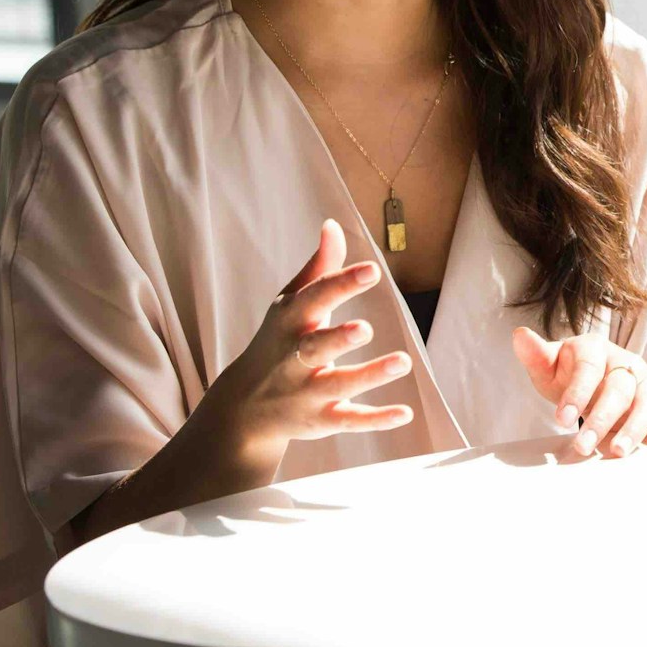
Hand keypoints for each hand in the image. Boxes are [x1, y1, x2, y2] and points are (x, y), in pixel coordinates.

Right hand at [193, 219, 414, 469]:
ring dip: (369, 375)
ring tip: (403, 361)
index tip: (372, 270)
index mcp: (290, 322)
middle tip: (365, 329)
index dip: (341, 284)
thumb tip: (333, 225)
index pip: (314, 299)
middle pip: (316, 347)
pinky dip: (376, 419)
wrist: (242, 407)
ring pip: (338, 385)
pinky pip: (349, 421)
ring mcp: (307, 392)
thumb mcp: (290, 303)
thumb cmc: (277, 341)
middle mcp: (294, 359)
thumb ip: (318, 268)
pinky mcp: (320, 421)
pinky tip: (405, 413)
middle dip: (338, 338)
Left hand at [512, 327, 646, 458]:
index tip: (561, 419)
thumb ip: (536, 356)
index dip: (577, 393)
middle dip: (601, 420)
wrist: (595, 380)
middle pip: (619, 388)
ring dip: (635, 428)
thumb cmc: (570, 374)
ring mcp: (646, 380)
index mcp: (595, 349)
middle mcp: (625, 362)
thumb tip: (520, 336)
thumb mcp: (549, 367)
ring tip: (617, 452)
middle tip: (583, 446)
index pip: (589, 368)